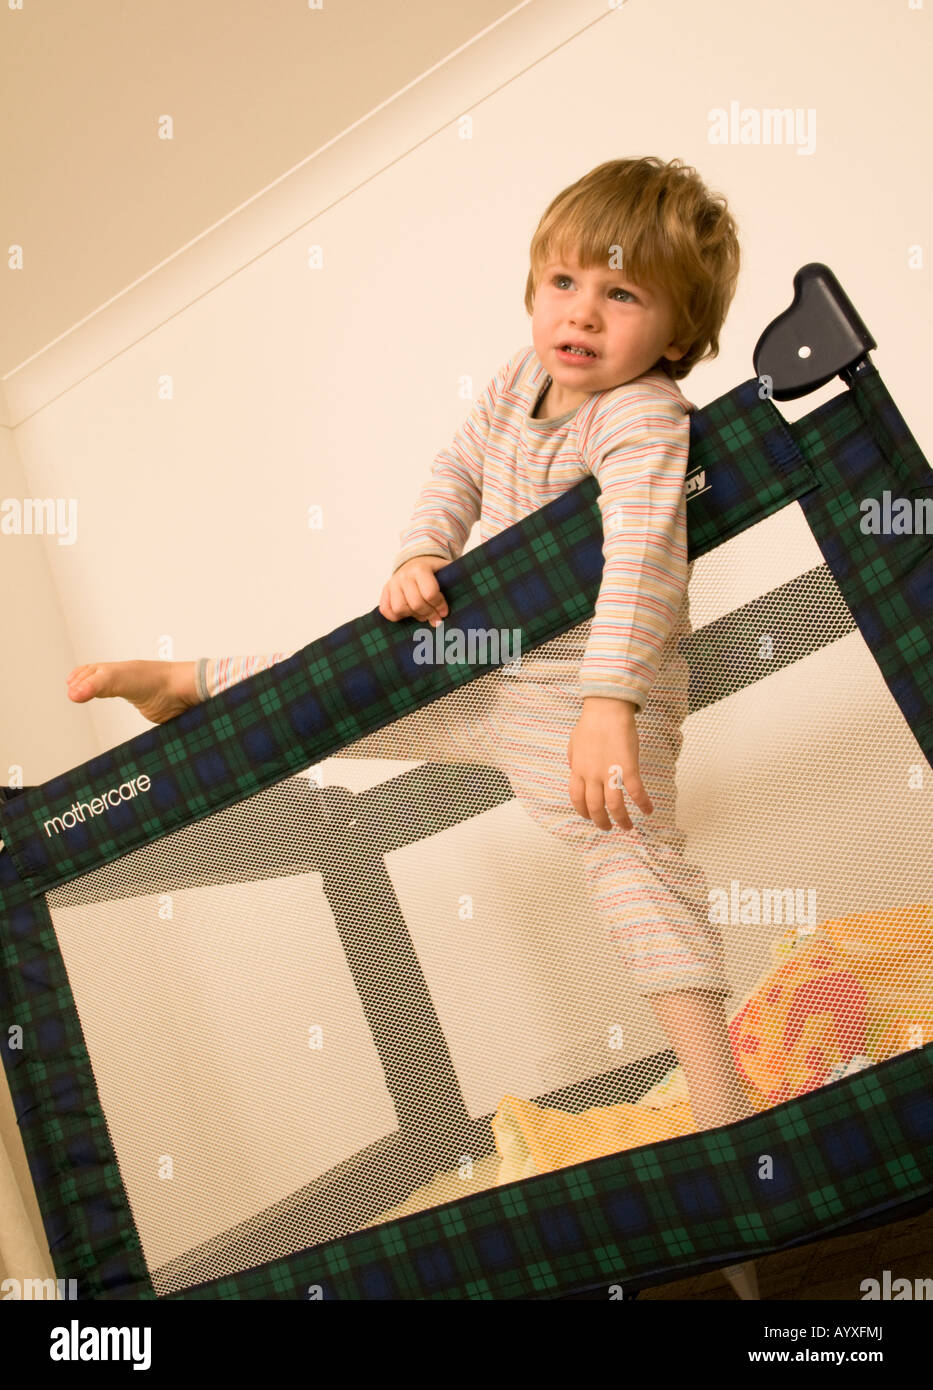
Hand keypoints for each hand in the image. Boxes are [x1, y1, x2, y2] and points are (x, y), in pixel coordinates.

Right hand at [379, 556, 449, 626]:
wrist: (415, 560)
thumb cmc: (434, 569)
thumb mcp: (446, 568)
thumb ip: (456, 579)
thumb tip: (471, 592)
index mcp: (421, 568)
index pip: (430, 593)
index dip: (439, 605)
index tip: (445, 611)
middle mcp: (404, 575)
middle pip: (415, 604)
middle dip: (429, 614)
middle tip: (436, 618)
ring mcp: (392, 583)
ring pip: (399, 609)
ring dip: (413, 615)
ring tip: (422, 615)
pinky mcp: (385, 591)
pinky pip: (386, 610)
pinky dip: (395, 616)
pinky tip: (407, 614)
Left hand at [566, 697, 652, 830]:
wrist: (607, 709)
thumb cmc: (591, 722)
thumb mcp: (574, 742)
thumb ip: (573, 759)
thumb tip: (574, 769)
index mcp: (578, 770)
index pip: (577, 799)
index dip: (583, 812)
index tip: (590, 817)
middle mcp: (592, 775)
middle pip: (594, 807)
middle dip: (601, 822)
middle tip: (608, 828)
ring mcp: (610, 773)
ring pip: (614, 806)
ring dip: (622, 820)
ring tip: (628, 827)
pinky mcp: (628, 768)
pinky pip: (636, 792)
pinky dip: (643, 804)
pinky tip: (649, 810)